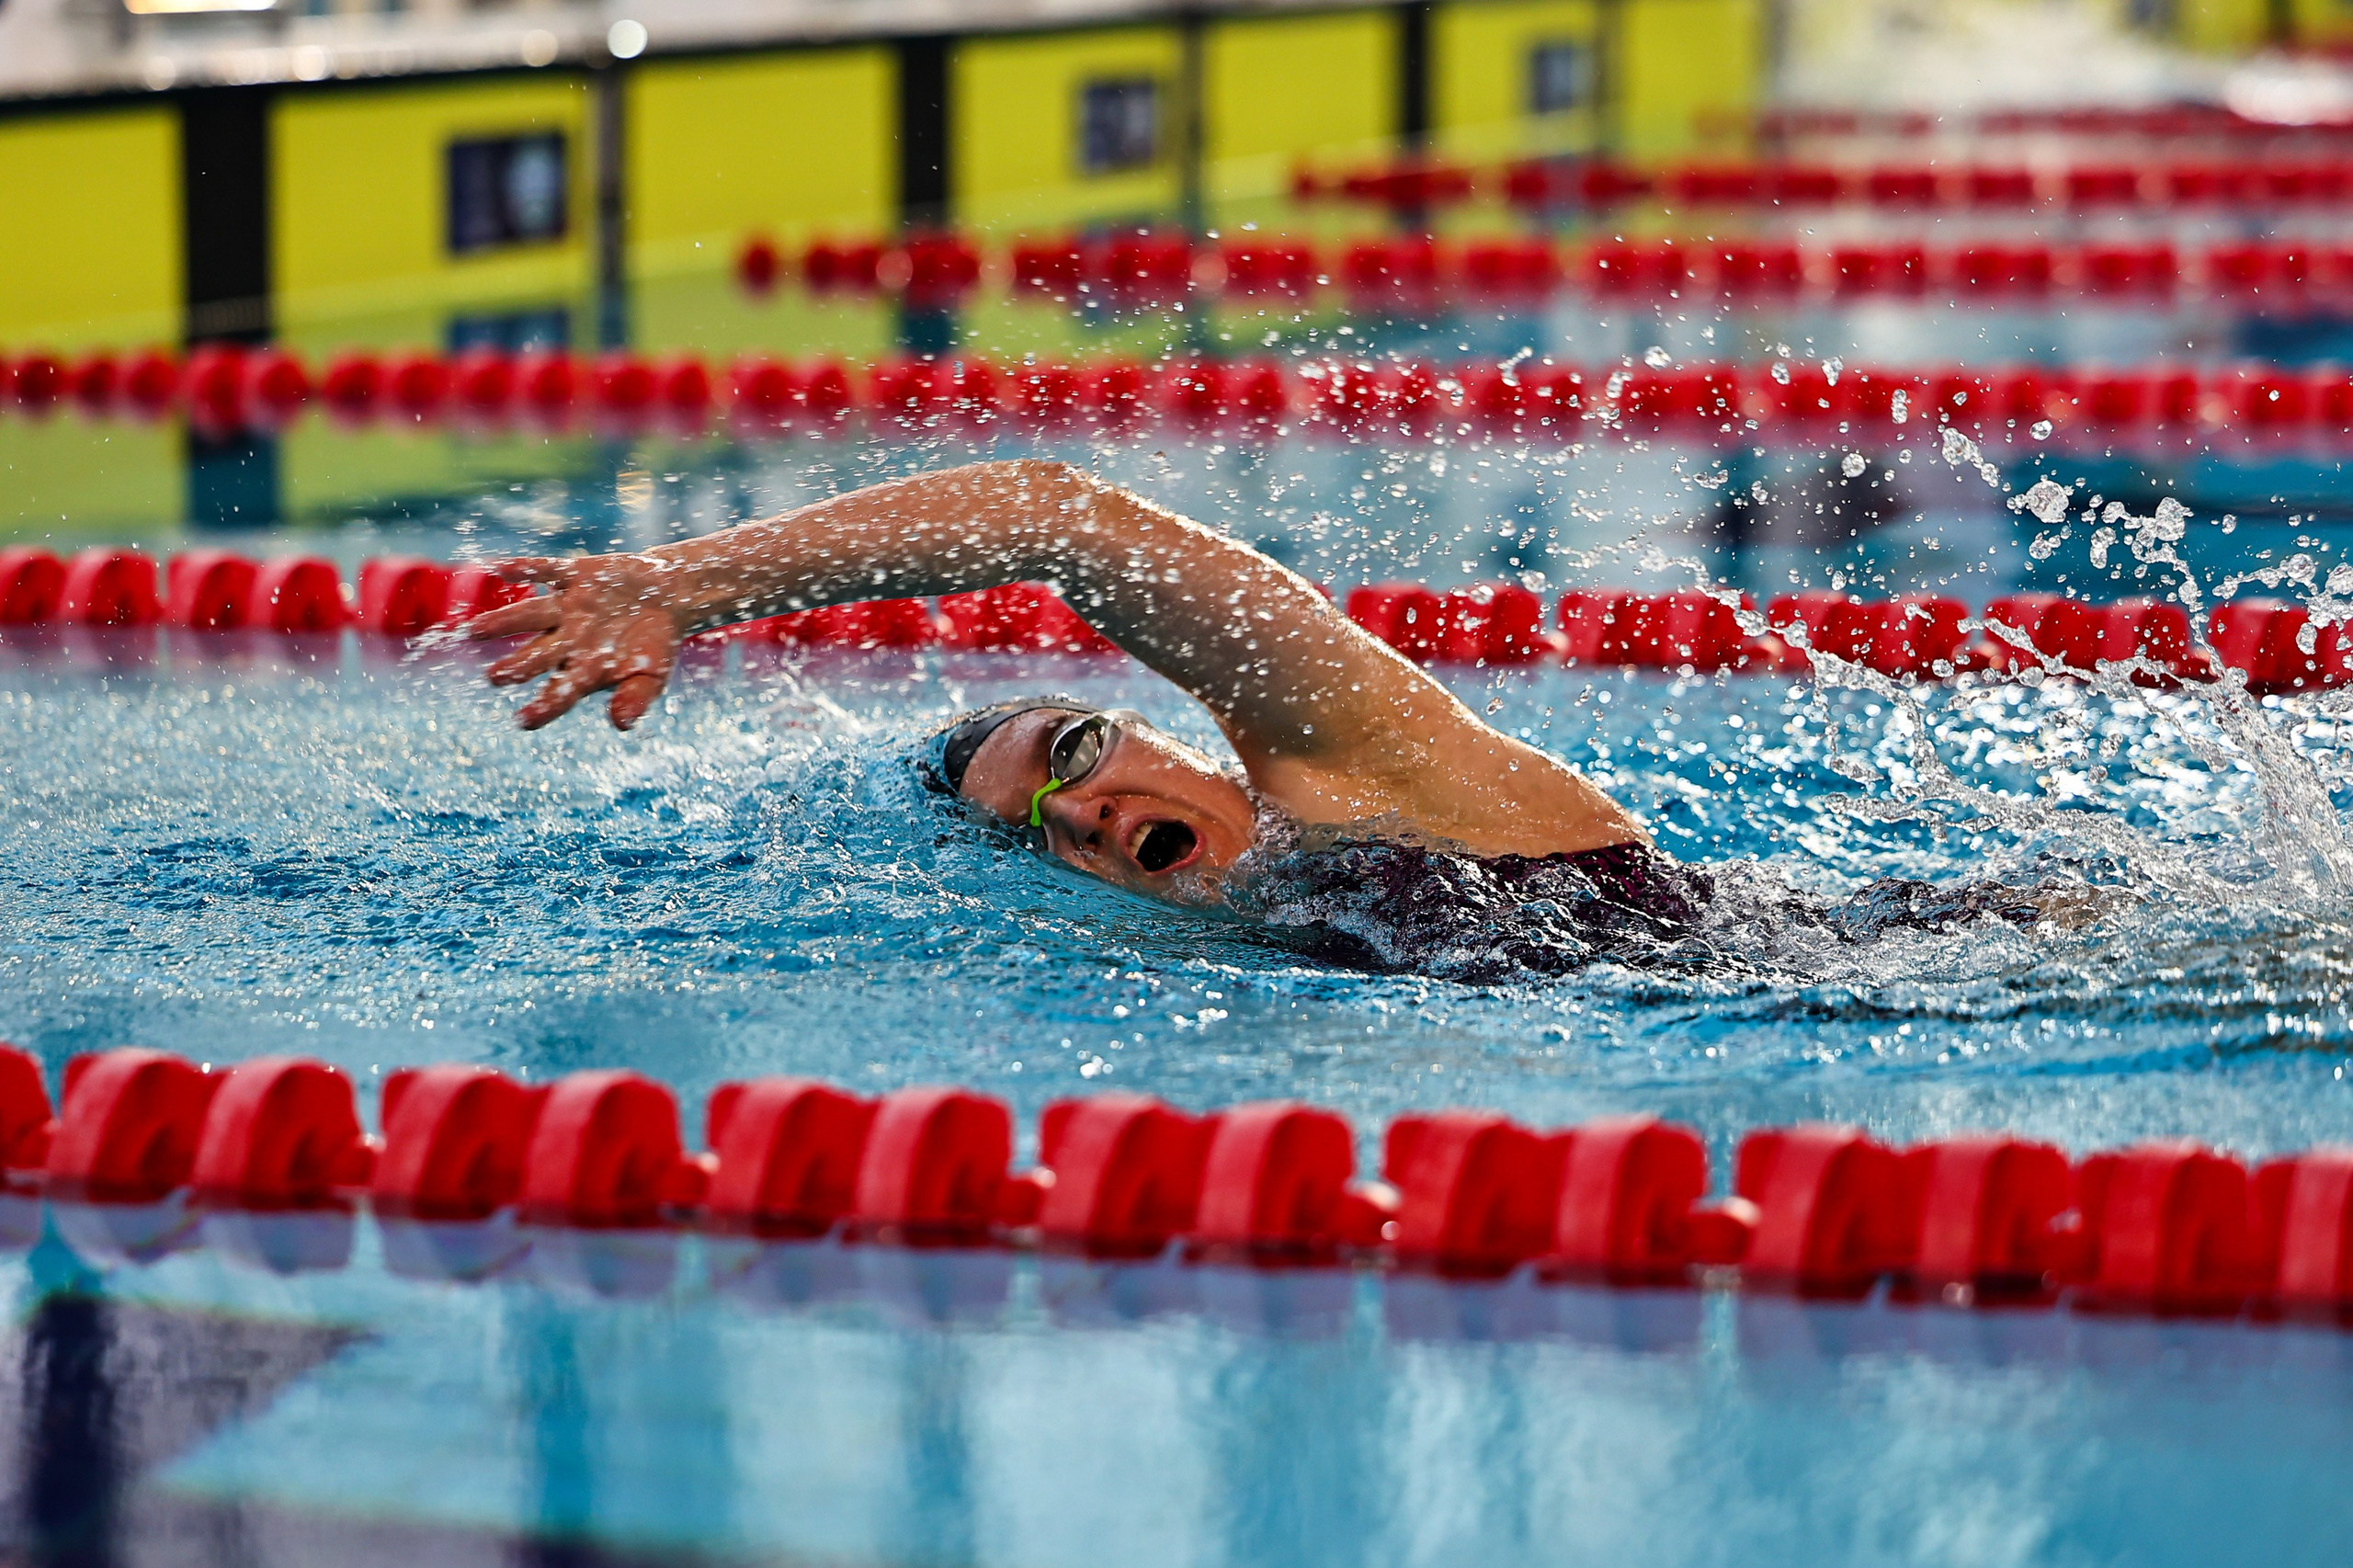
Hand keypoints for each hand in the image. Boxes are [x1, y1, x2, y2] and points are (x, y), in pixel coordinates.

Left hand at [467, 554, 683, 730]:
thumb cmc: (656, 643)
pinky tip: (498, 567)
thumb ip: (637, 697)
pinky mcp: (575, 576)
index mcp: (585, 668)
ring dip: (503, 621)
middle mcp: (568, 639)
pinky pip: (546, 570)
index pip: (560, 693)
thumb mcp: (654, 675)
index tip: (523, 721)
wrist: (667, 596)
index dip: (543, 707)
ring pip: (531, 614)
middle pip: (537, 654)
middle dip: (516, 665)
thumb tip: (623, 724)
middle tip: (494, 677)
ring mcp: (569, 608)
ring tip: (474, 630)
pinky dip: (525, 568)